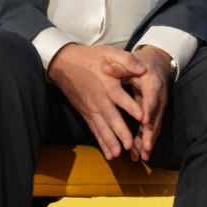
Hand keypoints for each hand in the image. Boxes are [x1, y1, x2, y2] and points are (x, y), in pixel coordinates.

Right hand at [46, 44, 146, 159]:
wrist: (63, 63)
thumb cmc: (89, 57)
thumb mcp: (109, 52)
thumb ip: (126, 59)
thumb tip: (142, 69)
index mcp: (107, 84)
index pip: (121, 97)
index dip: (132, 107)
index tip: (143, 117)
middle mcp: (99, 99)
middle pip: (111, 117)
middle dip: (120, 132)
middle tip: (130, 145)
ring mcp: (91, 108)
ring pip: (101, 127)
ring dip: (110, 141)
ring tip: (118, 154)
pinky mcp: (86, 113)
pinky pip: (94, 129)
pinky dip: (101, 142)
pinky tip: (108, 153)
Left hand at [116, 45, 170, 161]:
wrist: (157, 63)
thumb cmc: (141, 63)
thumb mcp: (130, 61)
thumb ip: (119, 67)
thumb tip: (105, 69)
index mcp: (153, 84)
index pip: (151, 97)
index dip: (149, 109)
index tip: (144, 120)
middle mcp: (159, 98)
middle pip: (155, 118)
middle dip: (150, 134)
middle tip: (144, 148)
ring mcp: (159, 107)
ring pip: (155, 126)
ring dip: (148, 142)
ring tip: (141, 156)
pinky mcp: (156, 113)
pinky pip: (152, 128)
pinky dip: (146, 140)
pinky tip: (140, 153)